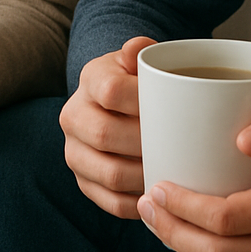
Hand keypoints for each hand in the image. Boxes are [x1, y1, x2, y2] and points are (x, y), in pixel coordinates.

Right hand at [59, 36, 156, 217]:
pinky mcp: (83, 181)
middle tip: (177, 146)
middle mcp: (73, 114)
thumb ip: (141, 52)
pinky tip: (158, 191)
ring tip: (171, 170)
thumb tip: (137, 48)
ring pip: (110, 174)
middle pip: (106, 135)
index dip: (142, 102)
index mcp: (90, 79)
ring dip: (145, 175)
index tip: (171, 108)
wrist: (117, 101)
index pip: (110, 91)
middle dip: (146, 143)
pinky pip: (111, 201)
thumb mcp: (140, 61)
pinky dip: (139, 202)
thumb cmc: (138, 81)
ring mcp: (74, 151)